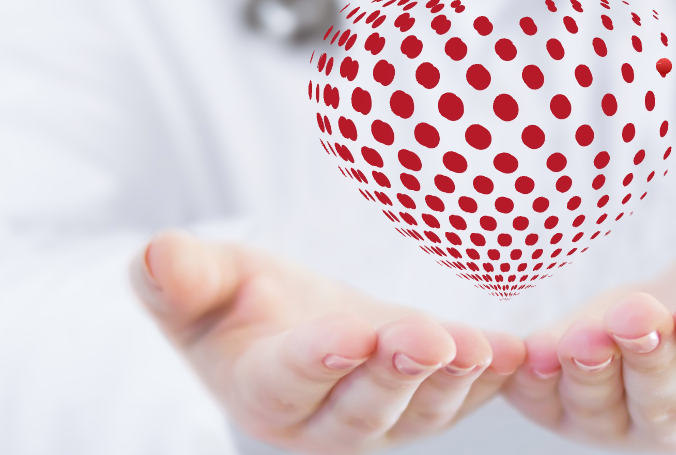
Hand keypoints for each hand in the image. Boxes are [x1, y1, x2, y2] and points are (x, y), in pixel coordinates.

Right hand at [130, 230, 525, 454]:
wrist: (287, 321)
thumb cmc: (234, 300)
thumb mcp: (200, 281)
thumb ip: (178, 278)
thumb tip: (156, 255)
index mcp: (260, 390)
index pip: (287, 380)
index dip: (317, 360)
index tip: (348, 334)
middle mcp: (321, 420)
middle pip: (362, 410)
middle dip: (396, 375)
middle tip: (427, 339)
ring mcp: (380, 417)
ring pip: (420, 412)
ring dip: (453, 382)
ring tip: (481, 349)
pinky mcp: (425, 399)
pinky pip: (464, 398)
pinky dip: (492, 377)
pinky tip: (519, 352)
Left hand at [502, 238, 675, 451]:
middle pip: (666, 403)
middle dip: (651, 359)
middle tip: (640, 314)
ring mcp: (619, 418)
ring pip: (602, 406)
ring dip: (588, 371)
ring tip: (579, 335)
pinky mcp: (565, 401)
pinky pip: (543, 397)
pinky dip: (531, 377)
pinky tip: (520, 349)